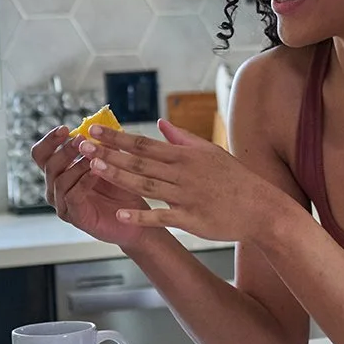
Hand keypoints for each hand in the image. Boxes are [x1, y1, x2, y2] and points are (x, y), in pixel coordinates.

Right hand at [30, 126, 146, 248]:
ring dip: (77, 165)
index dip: (49, 140)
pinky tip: (97, 172)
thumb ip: (103, 145)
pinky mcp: (76, 217)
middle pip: (48, 165)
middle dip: (65, 150)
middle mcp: (56, 189)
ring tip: (94, 157)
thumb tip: (99, 123)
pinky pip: (72, 196)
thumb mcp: (113, 161)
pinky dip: (84, 181)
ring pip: (59, 180)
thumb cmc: (123, 189)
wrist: (138, 219)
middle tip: (82, 141)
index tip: (64, 129)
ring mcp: (63, 205)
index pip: (42, 154)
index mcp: (60, 173)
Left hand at [78, 120, 276, 242]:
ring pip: (146, 185)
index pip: (144, 144)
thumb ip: (183, 138)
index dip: (117, 137)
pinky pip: (162, 217)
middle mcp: (183, 173)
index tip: (94, 130)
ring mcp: (186, 196)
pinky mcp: (192, 220)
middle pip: (139, 162)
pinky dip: (142, 215)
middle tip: (82, 145)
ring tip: (93, 169)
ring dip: (118, 176)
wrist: (261, 208)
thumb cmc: (236, 179)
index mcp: (186, 155)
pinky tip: (121, 213)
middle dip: (108, 153)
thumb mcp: (211, 152)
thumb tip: (161, 124)